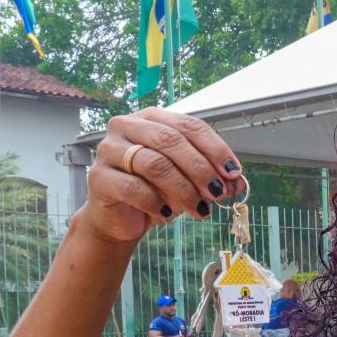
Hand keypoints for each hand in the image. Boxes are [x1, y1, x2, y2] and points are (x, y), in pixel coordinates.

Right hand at [72, 107, 245, 244]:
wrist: (121, 219)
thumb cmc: (155, 191)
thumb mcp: (189, 182)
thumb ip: (212, 177)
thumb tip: (238, 182)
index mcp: (152, 118)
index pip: (189, 125)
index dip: (215, 149)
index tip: (233, 173)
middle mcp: (127, 126)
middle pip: (171, 140)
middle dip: (201, 169)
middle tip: (218, 193)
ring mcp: (109, 150)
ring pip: (154, 164)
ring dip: (183, 189)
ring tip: (199, 209)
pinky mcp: (99, 177)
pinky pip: (133, 188)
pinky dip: (156, 203)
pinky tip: (167, 215)